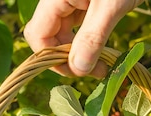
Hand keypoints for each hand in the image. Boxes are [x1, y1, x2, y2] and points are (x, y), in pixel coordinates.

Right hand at [24, 0, 141, 76]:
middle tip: (98, 71)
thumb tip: (78, 69)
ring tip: (105, 63)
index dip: (54, 59)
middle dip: (69, 58)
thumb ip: (93, 37)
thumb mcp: (111, 6)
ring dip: (81, 51)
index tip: (80, 72)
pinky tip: (105, 47)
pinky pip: (79, 24)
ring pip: (65, 32)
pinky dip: (90, 39)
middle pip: (50, 36)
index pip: (38, 36)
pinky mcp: (86, 0)